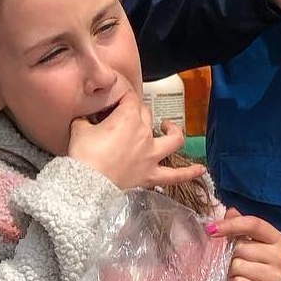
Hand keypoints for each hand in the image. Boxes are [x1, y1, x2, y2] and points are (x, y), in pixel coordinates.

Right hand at [69, 99, 205, 191]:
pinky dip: (189, 172)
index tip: (118, 97)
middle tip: (126, 116)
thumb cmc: (83, 156)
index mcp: (127, 118)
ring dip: (174, 131)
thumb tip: (84, 117)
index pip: (130, 99)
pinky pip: (175, 175)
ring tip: (168, 127)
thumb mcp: (79, 130)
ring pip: (173, 140)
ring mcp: (151, 155)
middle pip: (147, 115)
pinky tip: (202, 170)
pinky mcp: (151, 175)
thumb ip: (85, 120)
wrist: (87, 184)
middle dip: (137, 112)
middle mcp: (144, 133)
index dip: (124, 96)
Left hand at [210, 208, 280, 280]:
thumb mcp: (242, 243)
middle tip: (233, 263)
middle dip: (231, 255)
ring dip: (231, 271)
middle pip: (242, 247)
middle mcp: (280, 256)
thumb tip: (230, 210)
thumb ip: (237, 226)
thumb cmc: (246, 266)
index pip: (254, 224)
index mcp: (275, 238)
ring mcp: (276, 277)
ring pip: (238, 266)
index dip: (231, 224)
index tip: (210, 229)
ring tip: (237, 275)